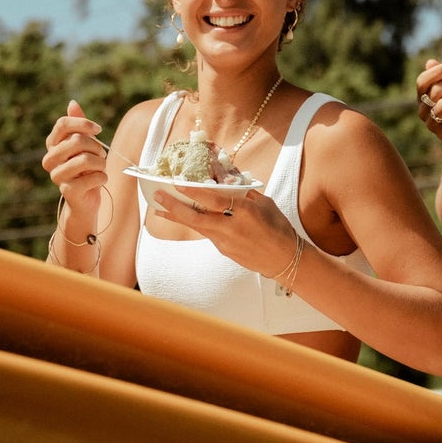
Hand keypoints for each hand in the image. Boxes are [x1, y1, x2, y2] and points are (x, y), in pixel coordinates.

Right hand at [42, 100, 108, 218]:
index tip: (98, 129)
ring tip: (100, 168)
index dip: (83, 124)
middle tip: (101, 155)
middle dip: (96, 147)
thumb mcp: (84, 145)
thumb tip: (72, 103)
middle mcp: (50, 160)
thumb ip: (79, 126)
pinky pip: (94, 177)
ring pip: (86, 159)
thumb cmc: (86, 170)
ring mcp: (57, 176)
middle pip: (76, 140)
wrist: (85, 201)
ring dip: (101, 163)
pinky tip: (99, 182)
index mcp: (52, 145)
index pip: (63, 124)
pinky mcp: (68, 191)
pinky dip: (103, 178)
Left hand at [150, 186, 300, 278]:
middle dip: (174, 207)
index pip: (214, 200)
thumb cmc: (278, 227)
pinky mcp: (224, 251)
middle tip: (157, 196)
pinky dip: (197, 225)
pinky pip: (207, 234)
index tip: (177, 183)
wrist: (284, 259)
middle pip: (196, 217)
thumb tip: (228, 183)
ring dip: (177, 217)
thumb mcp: (265, 204)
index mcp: (244, 212)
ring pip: (197, 227)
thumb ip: (245, 194)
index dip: (194, 192)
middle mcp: (231, 228)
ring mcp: (225, 242)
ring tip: (160, 210)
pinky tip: (188, 218)